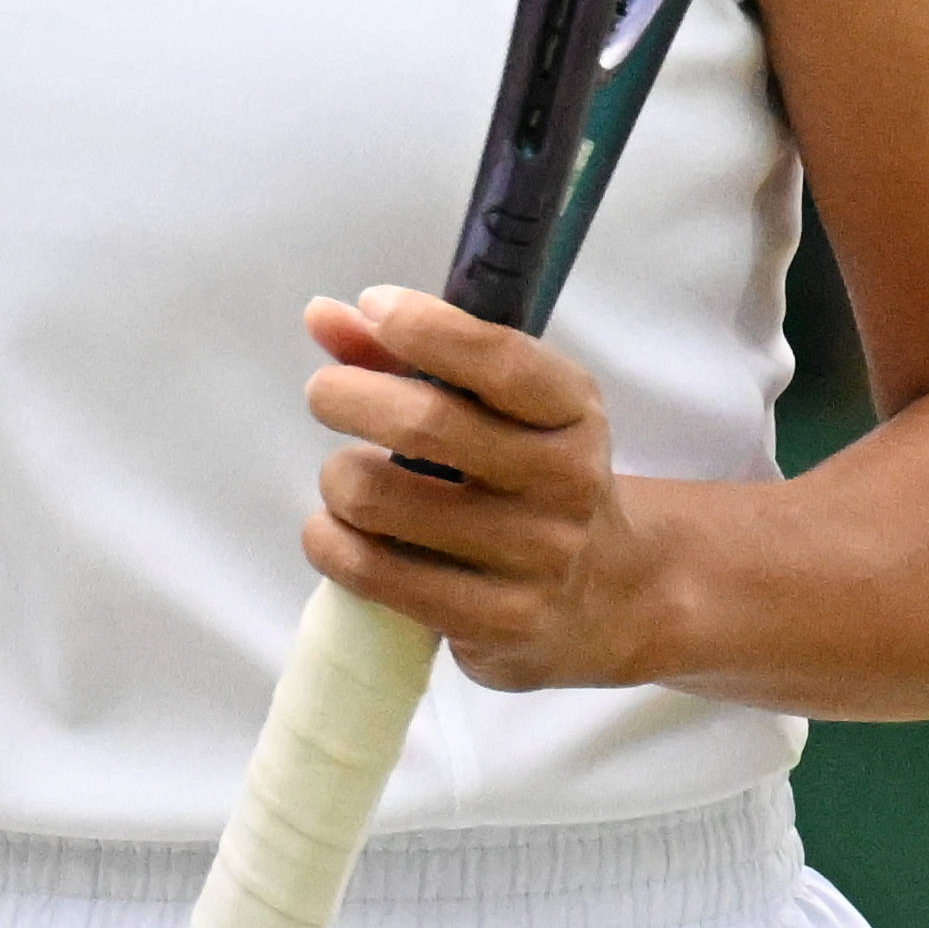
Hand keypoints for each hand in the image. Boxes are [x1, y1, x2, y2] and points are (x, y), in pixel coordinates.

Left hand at [298, 287, 672, 693]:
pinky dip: (330, 542)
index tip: (374, 306)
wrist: (606, 596)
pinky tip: (336, 531)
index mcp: (573, 413)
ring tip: (345, 478)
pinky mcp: (496, 621)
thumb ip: (412, 355)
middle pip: (426, 425)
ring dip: (337, 478)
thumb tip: (322, 316)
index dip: (425, 327)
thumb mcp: (500, 409)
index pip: (499, 362)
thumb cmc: (526, 478)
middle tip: (325, 394)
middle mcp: (565, 482)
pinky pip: (374, 572)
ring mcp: (535, 558)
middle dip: (348, 396)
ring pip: (380, 499)